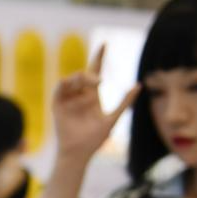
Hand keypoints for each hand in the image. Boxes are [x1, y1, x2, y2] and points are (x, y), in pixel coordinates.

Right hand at [53, 45, 139, 159]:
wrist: (78, 153)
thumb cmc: (94, 140)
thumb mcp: (112, 119)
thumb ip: (124, 102)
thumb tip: (139, 85)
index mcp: (92, 96)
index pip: (95, 72)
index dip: (99, 57)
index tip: (105, 44)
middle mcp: (79, 95)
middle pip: (84, 75)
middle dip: (91, 74)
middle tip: (99, 81)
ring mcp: (68, 99)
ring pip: (72, 80)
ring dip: (79, 78)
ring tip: (90, 84)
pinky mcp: (57, 105)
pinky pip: (59, 89)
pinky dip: (64, 84)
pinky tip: (69, 83)